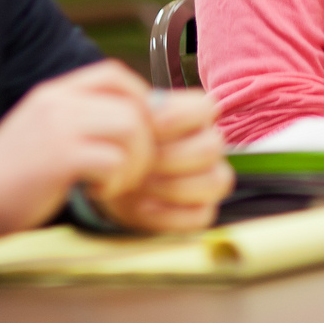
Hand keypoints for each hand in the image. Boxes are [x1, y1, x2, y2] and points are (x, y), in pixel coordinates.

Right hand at [0, 61, 155, 245]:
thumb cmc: (15, 172)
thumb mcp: (44, 127)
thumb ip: (81, 116)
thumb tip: (134, 117)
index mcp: (55, 93)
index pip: (114, 73)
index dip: (141, 98)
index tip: (142, 128)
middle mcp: (59, 102)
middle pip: (132, 106)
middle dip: (145, 142)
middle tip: (132, 168)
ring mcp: (60, 128)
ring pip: (130, 130)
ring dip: (134, 163)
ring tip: (115, 181)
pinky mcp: (62, 159)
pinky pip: (114, 161)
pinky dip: (116, 181)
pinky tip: (97, 191)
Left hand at [99, 90, 234, 233]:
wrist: (109, 181)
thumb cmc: (124, 148)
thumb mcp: (126, 126)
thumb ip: (139, 114)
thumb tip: (147, 108)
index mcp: (195, 118)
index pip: (204, 108)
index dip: (178, 117)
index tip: (149, 126)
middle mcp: (209, 146)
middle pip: (210, 148)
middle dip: (170, 158)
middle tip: (141, 162)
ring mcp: (210, 180)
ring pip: (214, 182)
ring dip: (171, 186)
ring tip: (139, 185)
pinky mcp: (202, 211)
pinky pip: (201, 215)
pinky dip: (169, 215)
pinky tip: (143, 207)